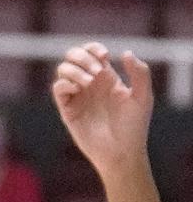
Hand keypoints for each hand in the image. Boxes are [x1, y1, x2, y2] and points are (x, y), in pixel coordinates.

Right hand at [53, 42, 156, 174]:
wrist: (122, 153)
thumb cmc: (134, 127)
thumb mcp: (143, 98)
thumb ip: (140, 74)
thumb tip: (125, 52)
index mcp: (106, 78)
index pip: (92, 52)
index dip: (94, 48)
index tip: (104, 56)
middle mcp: (89, 83)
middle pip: (73, 55)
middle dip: (82, 56)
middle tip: (97, 71)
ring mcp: (77, 94)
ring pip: (63, 68)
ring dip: (75, 69)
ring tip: (89, 82)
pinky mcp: (67, 107)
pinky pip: (58, 87)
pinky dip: (65, 83)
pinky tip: (78, 88)